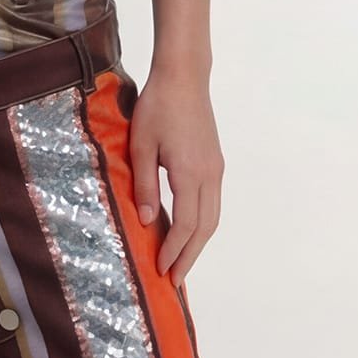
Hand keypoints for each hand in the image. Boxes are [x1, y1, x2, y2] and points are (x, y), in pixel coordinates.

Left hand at [128, 65, 223, 287]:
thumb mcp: (141, 145)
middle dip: (189, 256)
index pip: (186, 225)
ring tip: (182, 261)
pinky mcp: (215, 162)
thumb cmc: (158, 107)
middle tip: (174, 280)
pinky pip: (213, 202)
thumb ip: (145, 185)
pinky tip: (188, 229)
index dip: (174, 251)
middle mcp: (210, 175)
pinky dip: (202, 223)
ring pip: (213, 217)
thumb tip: (149, 222)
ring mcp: (216, 168)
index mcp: (190, 173)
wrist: (184, 77)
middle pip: (205, 228)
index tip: (161, 270)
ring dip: (198, 243)